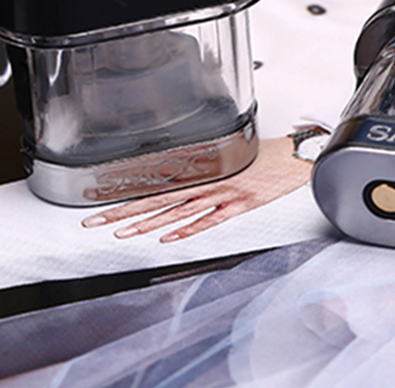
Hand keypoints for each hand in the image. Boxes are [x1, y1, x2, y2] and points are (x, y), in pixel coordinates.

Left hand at [82, 137, 311, 242]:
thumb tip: (182, 181)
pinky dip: (190, 228)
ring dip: (149, 222)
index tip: (102, 203)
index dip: (129, 194)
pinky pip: (211, 218)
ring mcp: (225, 191)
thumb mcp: (233, 159)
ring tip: (122, 233)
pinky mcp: (242, 202)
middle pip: (160, 197)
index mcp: (205, 168)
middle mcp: (211, 179)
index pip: (159, 184)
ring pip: (179, 208)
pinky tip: (170, 238)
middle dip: (125, 210)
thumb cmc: (267, 157)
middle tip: (96, 222)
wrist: (297, 156)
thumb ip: (208, 172)